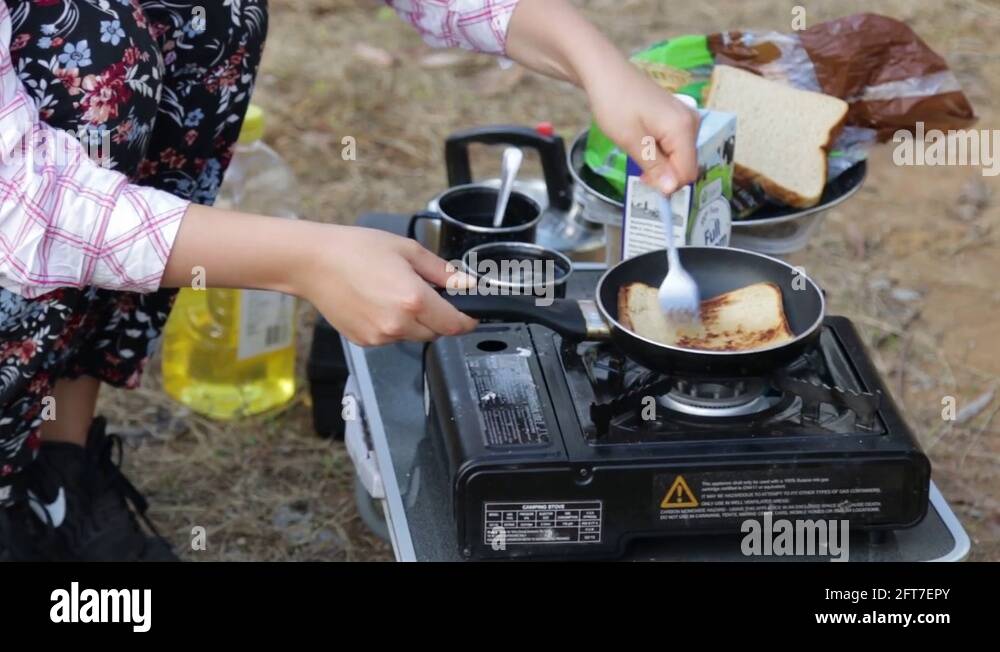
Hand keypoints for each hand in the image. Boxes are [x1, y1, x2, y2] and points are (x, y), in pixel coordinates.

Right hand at [303, 226, 478, 345]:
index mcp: (414, 299)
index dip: (467, 320)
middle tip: (424, 293)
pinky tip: (377, 303)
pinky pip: (391, 338)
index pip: (455, 324)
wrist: (312, 263)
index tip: (470, 314)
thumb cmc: (356, 250)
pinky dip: (393, 326)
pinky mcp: (365, 341)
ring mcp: (380, 336)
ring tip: (394, 295)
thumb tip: (467, 284)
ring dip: (415, 322)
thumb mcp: (407, 250)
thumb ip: (442, 271)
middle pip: (436, 333)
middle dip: (438, 317)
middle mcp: (398, 323)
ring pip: (414, 336)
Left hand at [504, 0, 699, 194]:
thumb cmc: (615, 103)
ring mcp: (684, 118)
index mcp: (684, 129)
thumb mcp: (631, 141)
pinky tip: (641, 141)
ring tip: (637, 148)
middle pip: (685, 165)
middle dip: (664, 173)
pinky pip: (674, 144)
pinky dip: (659, 150)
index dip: (667, 184)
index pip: (687, 173)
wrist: (605, 72)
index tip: (643, 180)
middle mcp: (691, 122)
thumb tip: (671, 190)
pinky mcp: (675, 116)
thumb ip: (654, 167)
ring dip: (660, 162)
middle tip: (637, 163)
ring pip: (679, 156)